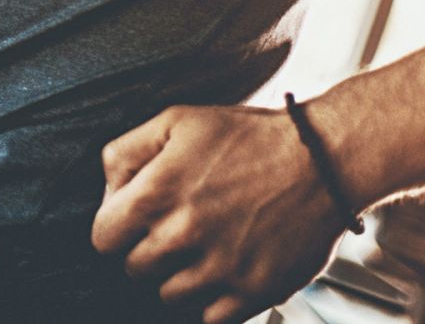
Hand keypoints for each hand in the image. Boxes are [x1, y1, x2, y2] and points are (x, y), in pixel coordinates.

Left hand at [90, 104, 345, 323]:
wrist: (321, 160)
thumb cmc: (249, 137)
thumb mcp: (176, 120)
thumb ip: (127, 151)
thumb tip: (108, 188)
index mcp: (158, 192)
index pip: (103, 237)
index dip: (116, 227)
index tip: (136, 221)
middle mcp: (184, 233)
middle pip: (135, 268)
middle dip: (148, 249)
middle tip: (176, 230)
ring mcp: (219, 267)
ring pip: (168, 296)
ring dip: (179, 276)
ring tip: (203, 248)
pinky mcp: (254, 291)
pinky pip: (210, 317)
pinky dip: (213, 301)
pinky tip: (224, 272)